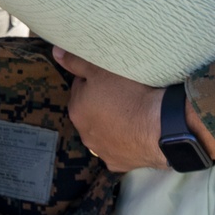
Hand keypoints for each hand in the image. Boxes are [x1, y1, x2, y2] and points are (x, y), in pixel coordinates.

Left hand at [53, 49, 167, 172]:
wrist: (158, 126)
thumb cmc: (129, 94)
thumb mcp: (100, 70)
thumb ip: (76, 61)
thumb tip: (56, 52)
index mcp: (76, 109)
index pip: (81, 87)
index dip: (96, 79)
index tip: (110, 78)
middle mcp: (83, 133)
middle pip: (90, 110)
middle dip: (101, 102)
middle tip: (122, 93)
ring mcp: (101, 150)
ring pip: (103, 130)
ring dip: (111, 122)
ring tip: (130, 112)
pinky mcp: (117, 162)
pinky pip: (117, 148)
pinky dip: (123, 140)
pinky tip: (134, 132)